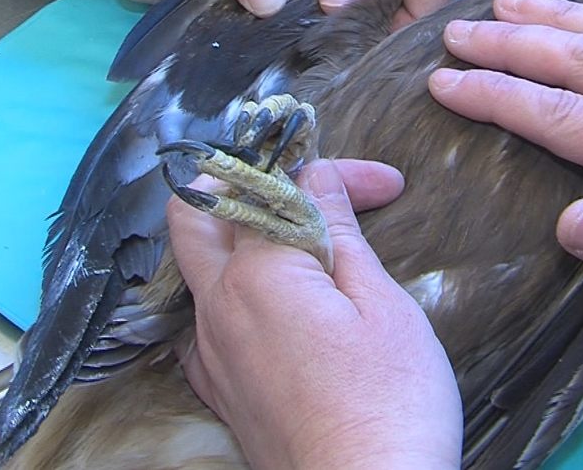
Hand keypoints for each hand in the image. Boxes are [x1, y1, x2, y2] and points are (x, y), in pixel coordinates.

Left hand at [168, 159, 461, 469]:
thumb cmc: (388, 409)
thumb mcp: (382, 306)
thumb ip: (339, 233)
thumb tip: (318, 177)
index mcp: (257, 276)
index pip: (273, 188)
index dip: (328, 174)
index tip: (378, 186)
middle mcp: (218, 309)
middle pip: (193, 215)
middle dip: (240, 184)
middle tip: (298, 188)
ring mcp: (212, 354)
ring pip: (196, 269)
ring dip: (238, 240)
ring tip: (299, 243)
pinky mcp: (221, 391)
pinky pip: (206, 322)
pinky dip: (233, 294)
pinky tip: (277, 304)